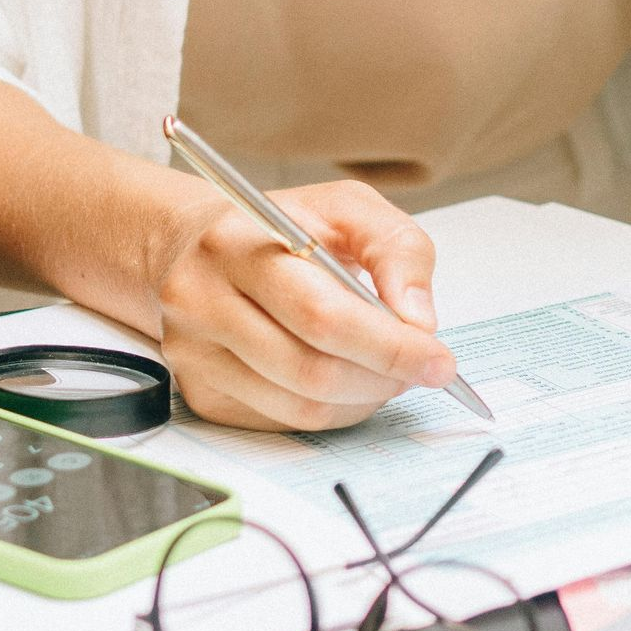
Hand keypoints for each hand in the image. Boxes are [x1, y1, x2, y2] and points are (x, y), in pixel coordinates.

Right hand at [153, 178, 460, 431]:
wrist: (192, 247)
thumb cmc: (281, 226)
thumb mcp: (346, 208)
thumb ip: (396, 248)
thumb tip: (419, 321)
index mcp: (237, 243)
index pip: (321, 315)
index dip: (388, 346)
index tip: (438, 359)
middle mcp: (202, 301)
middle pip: (311, 369)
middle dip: (383, 378)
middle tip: (421, 369)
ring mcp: (195, 354)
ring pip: (300, 407)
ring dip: (362, 400)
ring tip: (387, 373)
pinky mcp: (200, 394)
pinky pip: (283, 422)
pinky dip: (332, 412)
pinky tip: (348, 382)